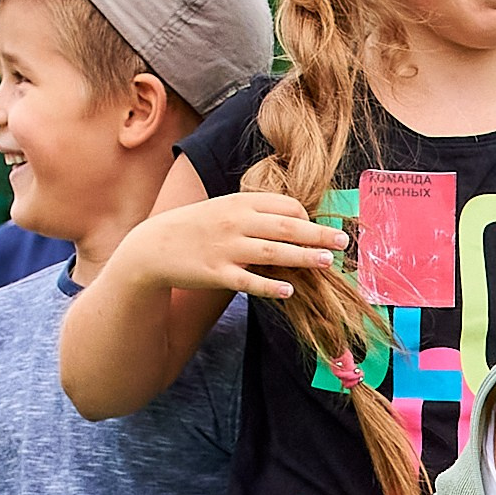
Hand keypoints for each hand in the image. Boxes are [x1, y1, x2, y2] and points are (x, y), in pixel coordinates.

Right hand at [123, 194, 347, 304]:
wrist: (153, 246)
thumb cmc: (196, 228)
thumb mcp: (224, 209)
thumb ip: (256, 213)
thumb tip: (296, 219)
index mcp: (240, 203)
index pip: (284, 205)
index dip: (307, 217)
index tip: (322, 228)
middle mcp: (235, 222)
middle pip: (285, 227)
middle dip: (317, 234)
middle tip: (343, 242)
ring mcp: (226, 248)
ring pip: (272, 253)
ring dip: (302, 257)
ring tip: (327, 263)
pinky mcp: (216, 273)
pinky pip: (248, 281)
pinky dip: (269, 286)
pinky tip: (289, 291)